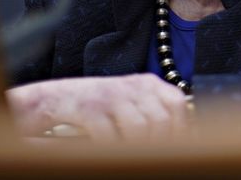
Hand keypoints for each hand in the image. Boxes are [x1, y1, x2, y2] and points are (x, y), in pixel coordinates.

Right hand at [6, 74, 188, 141]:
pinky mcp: (90, 109)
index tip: (179, 147)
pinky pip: (110, 136)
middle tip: (151, 156)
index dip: (181, 129)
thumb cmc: (98, 107)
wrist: (56, 99)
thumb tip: (183, 137)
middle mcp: (132, 86)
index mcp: (148, 83)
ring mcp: (110, 96)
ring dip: (136, 148)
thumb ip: (155, 114)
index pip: (177, 104)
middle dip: (159, 144)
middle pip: (159, 120)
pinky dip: (112, 150)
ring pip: (139, 129)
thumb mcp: (132, 103)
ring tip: (129, 155)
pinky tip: (108, 152)